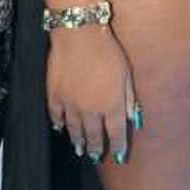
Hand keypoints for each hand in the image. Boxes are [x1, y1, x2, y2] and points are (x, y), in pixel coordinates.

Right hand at [47, 26, 137, 162]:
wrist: (79, 34)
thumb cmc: (107, 51)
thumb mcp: (126, 74)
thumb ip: (129, 99)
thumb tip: (135, 120)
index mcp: (111, 105)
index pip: (116, 134)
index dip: (117, 146)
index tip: (118, 155)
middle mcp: (91, 110)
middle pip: (93, 136)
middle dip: (96, 148)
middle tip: (96, 156)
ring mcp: (71, 104)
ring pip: (74, 129)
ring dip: (78, 140)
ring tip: (80, 148)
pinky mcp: (55, 95)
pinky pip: (56, 115)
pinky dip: (59, 123)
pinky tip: (60, 128)